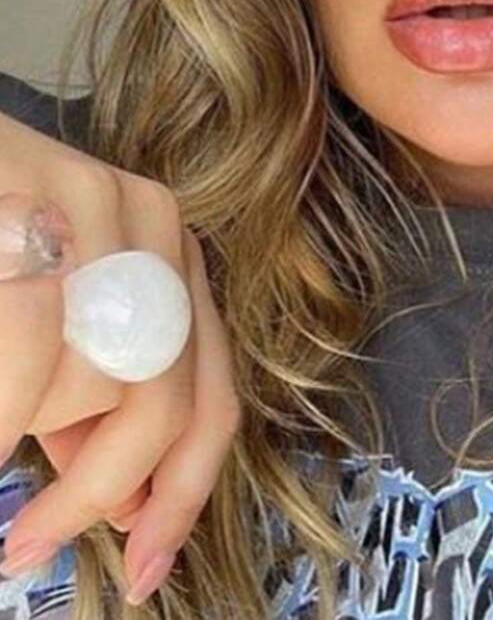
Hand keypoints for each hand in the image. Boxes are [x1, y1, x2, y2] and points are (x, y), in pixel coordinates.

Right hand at [0, 110, 242, 602]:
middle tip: (31, 541)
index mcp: (176, 264)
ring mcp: (104, 203)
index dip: (182, 494)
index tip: (144, 569)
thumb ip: (93, 405)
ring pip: (89, 378)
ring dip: (25, 419)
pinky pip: (31, 340)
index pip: (211, 397)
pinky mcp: (44, 183)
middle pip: (161, 398)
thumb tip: (128, 502)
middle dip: (95, 488)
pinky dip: (6, 406)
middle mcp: (160, 229)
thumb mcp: (55, 329)